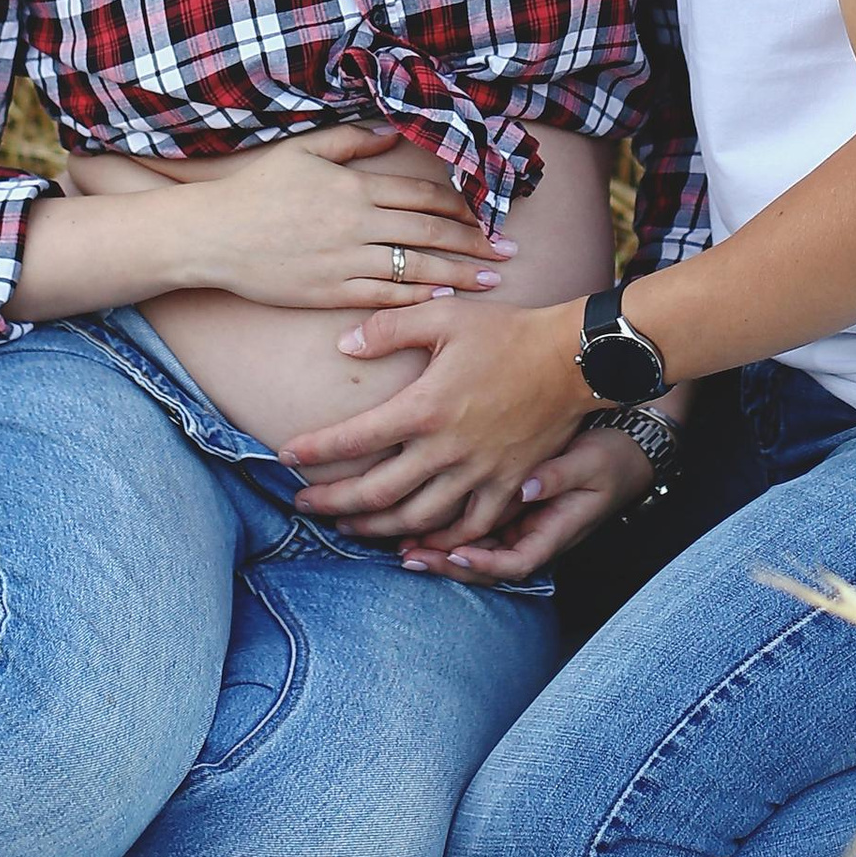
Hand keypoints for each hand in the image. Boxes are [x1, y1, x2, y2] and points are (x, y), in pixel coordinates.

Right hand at [166, 125, 510, 309]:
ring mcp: (343, 261)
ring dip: (456, 274)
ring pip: (414, 268)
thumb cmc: (255, 189)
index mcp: (353, 188)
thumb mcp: (303, 151)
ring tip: (489, 280)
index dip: (460, 206)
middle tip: (509, 252)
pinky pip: (383, 295)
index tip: (490, 214)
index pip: (421, 197)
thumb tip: (391, 133)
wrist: (211, 235)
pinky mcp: (328, 292)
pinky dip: (415, 296)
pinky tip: (441, 297)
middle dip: (474, 243)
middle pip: (429, 233)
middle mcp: (356, 225)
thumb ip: (351, 143)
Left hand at [284, 297, 595, 544]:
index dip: (315, 451)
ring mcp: (478, 473)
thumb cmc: (506, 331)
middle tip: (302, 506)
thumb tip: (344, 346)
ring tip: (347, 528)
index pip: (354, 439)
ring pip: (416, 518)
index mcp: (425, 407)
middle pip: (377, 492)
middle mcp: (446, 449)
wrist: (571, 358)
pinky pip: (468, 527)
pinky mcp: (506, 485)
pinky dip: (439, 540)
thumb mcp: (444, 316)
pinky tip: (417, 540)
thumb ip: (389, 328)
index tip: (285, 457)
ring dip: (376, 528)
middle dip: (333, 503)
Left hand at [400, 421, 661, 582]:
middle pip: (486, 563)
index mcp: (555, 532)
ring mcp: (521, 525)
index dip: (485, 563)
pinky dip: (447, 527)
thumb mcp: (590, 463)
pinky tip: (414, 520)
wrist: (624, 450)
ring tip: (399, 544)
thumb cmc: (610, 457)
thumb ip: (560, 476)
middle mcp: (534, 535)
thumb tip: (528, 487)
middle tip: (408, 556)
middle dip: (447, 563)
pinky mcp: (510, 508)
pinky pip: (476, 525)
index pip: (516, 563)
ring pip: (475, 547)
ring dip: (439, 548)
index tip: (456, 553)